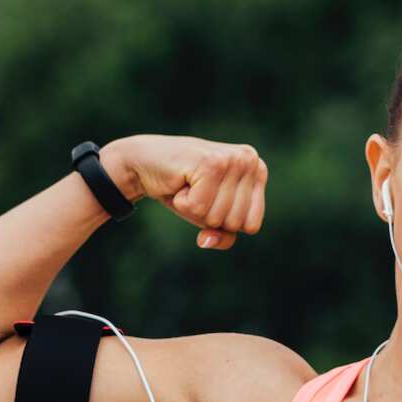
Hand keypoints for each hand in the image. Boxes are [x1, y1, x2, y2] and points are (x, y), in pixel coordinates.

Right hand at [103, 134, 267, 248]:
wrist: (143, 162)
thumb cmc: (183, 190)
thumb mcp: (210, 217)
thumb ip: (223, 236)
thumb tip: (206, 241)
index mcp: (258, 170)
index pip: (252, 226)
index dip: (224, 222)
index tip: (210, 198)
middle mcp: (250, 160)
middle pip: (235, 223)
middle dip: (208, 215)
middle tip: (195, 190)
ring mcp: (232, 160)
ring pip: (218, 217)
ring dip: (194, 208)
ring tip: (188, 185)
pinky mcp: (211, 163)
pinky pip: (199, 209)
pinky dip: (183, 202)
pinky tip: (180, 181)